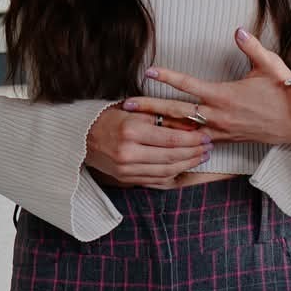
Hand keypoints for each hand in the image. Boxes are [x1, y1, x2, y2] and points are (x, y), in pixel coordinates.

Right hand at [84, 104, 212, 187]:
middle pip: (171, 156)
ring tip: (201, 157)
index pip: (171, 139)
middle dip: (194, 153)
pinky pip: (156, 179)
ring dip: (187, 164)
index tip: (207, 136)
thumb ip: (162, 118)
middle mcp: (128, 153)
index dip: (193, 140)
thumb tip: (191, 126)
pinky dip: (173, 173)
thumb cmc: (110, 118)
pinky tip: (184, 166)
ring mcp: (126, 169)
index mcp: (131, 131)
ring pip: (166, 170)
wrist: (81, 138)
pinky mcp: (126, 178)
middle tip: (209, 147)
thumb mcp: (135, 111)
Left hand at [125, 29, 290, 146]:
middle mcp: (218, 115)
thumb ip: (251, 47)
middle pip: (176, 112)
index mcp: (224, 95)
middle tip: (125, 106)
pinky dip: (180, 140)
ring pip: (183, 130)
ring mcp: (221, 130)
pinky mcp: (226, 139)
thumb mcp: (270, 66)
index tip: (149, 71)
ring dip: (160, 126)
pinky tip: (165, 141)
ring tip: (137, 125)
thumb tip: (237, 30)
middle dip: (149, 108)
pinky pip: (197, 142)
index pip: (189, 85)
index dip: (167, 77)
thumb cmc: (285, 92)